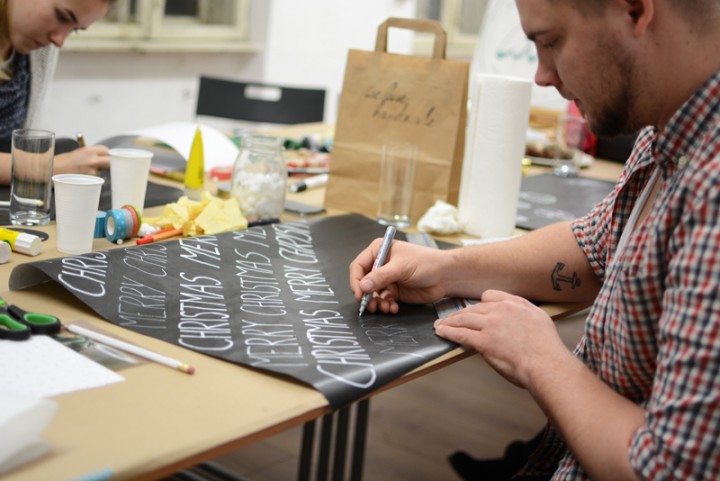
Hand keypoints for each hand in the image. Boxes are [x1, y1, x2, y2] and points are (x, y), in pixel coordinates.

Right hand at [54, 145, 109, 175]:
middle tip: (104, 164)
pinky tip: (81, 176)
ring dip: (97, 171)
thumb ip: (90, 153)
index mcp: (89, 151)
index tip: (104, 156)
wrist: (51, 170)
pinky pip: (95, 178)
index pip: (106, 150)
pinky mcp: (89, 180)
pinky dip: (91, 178)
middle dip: (108, 163)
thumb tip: (100, 156)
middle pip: (110, 161)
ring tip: (83, 171)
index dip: (106, 154)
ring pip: (102, 171)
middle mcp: (92, 160)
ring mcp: (92, 171)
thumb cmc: (62, 161)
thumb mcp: (78, 152)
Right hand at [349, 239, 448, 313]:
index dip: (356, 280)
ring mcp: (387, 279)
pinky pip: (383, 300)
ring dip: (376, 303)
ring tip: (384, 308)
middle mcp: (380, 264)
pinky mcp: (394, 291)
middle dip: (366, 295)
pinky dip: (385, 306)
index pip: (358, 266)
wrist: (445, 276)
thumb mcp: (401, 267)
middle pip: (363, 282)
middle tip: (370, 306)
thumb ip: (381, 276)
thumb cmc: (426, 263)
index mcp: (379, 250)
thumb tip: (363, 286)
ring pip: (372, 294)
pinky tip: (393, 308)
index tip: (359, 294)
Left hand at [434, 289, 571, 387]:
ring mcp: (491, 324)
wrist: (546, 364)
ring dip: (450, 321)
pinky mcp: (483, 340)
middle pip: (474, 308)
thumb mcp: (540, 320)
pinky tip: (441, 332)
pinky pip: (460, 333)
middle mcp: (501, 310)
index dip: (480, 304)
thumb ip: (524, 314)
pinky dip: (448, 332)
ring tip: (441, 324)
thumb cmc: (547, 349)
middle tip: (452, 318)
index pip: (490, 296)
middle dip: (461, 314)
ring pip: (464, 319)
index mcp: (515, 304)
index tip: (475, 310)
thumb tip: (514, 318)